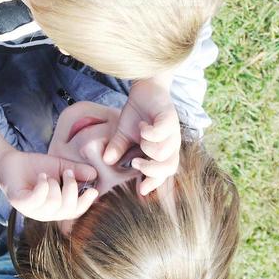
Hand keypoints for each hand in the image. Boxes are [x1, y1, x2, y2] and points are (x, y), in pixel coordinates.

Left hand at [0, 150, 98, 222]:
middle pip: (67, 210)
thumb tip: (94, 173)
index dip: (85, 203)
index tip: (93, 190)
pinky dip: (43, 186)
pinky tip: (41, 177)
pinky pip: (37, 200)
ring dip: (55, 185)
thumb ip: (76, 171)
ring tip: (48, 176)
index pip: (75, 212)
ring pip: (54, 204)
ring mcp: (32, 210)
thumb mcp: (61, 167)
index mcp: (56, 208)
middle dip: (72, 189)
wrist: (12, 161)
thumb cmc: (37, 167)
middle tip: (67, 173)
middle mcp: (45, 213)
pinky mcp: (20, 203)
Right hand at [102, 74, 181, 195]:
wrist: (145, 88)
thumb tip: (106, 161)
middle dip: (150, 170)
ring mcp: (172, 132)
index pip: (163, 174)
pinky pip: (162, 133)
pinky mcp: (170, 118)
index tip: (140, 190)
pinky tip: (143, 125)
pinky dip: (149, 133)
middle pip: (169, 168)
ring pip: (164, 153)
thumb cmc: (137, 113)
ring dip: (147, 148)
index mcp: (161, 151)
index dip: (154, 183)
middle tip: (134, 162)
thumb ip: (117, 148)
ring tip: (139, 138)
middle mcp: (170, 145)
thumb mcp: (123, 133)